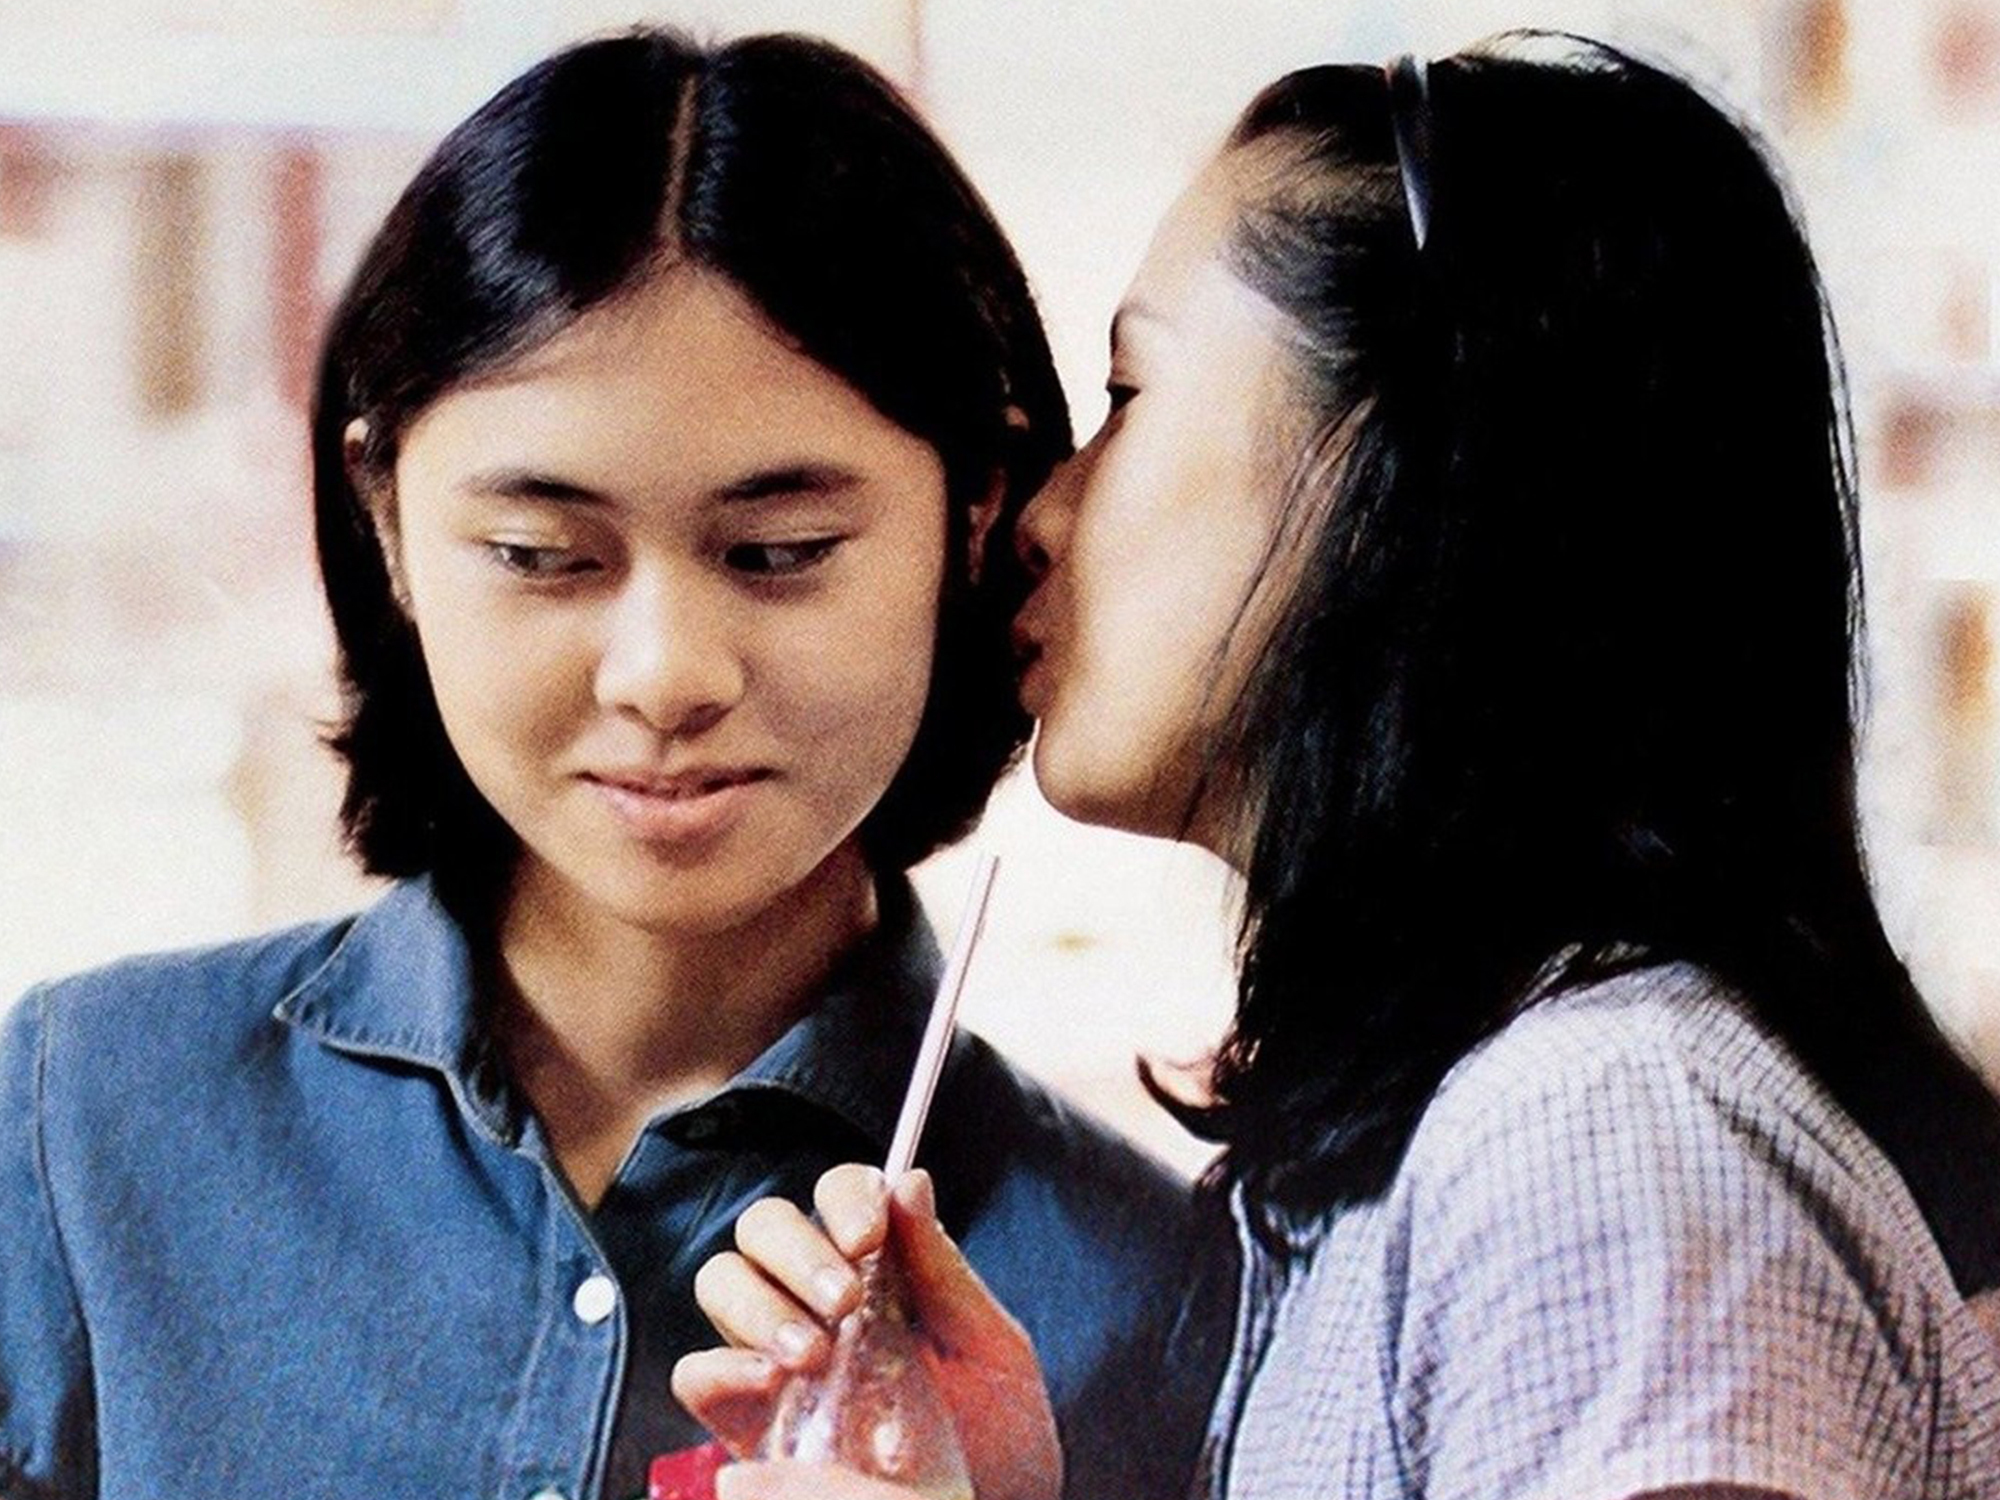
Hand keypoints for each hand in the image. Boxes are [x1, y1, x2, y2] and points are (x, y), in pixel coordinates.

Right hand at [673, 1165, 1063, 1499]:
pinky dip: (721, 1363)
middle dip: (798, 1251)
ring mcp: (776, 1354)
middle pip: (765, 1225)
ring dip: (759, 1303)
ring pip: (722, 1280)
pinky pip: (696, 1371)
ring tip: (813, 1353)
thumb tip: (910, 1180)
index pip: (839, 1193)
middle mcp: (817, 1298)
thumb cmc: (999, 1436)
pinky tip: (771, 1378)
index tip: (868, 1234)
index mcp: (881, 1266)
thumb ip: (942, 1269)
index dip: (845, 1197)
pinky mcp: (744, 1418)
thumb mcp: (990, 1348)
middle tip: (842, 1301)